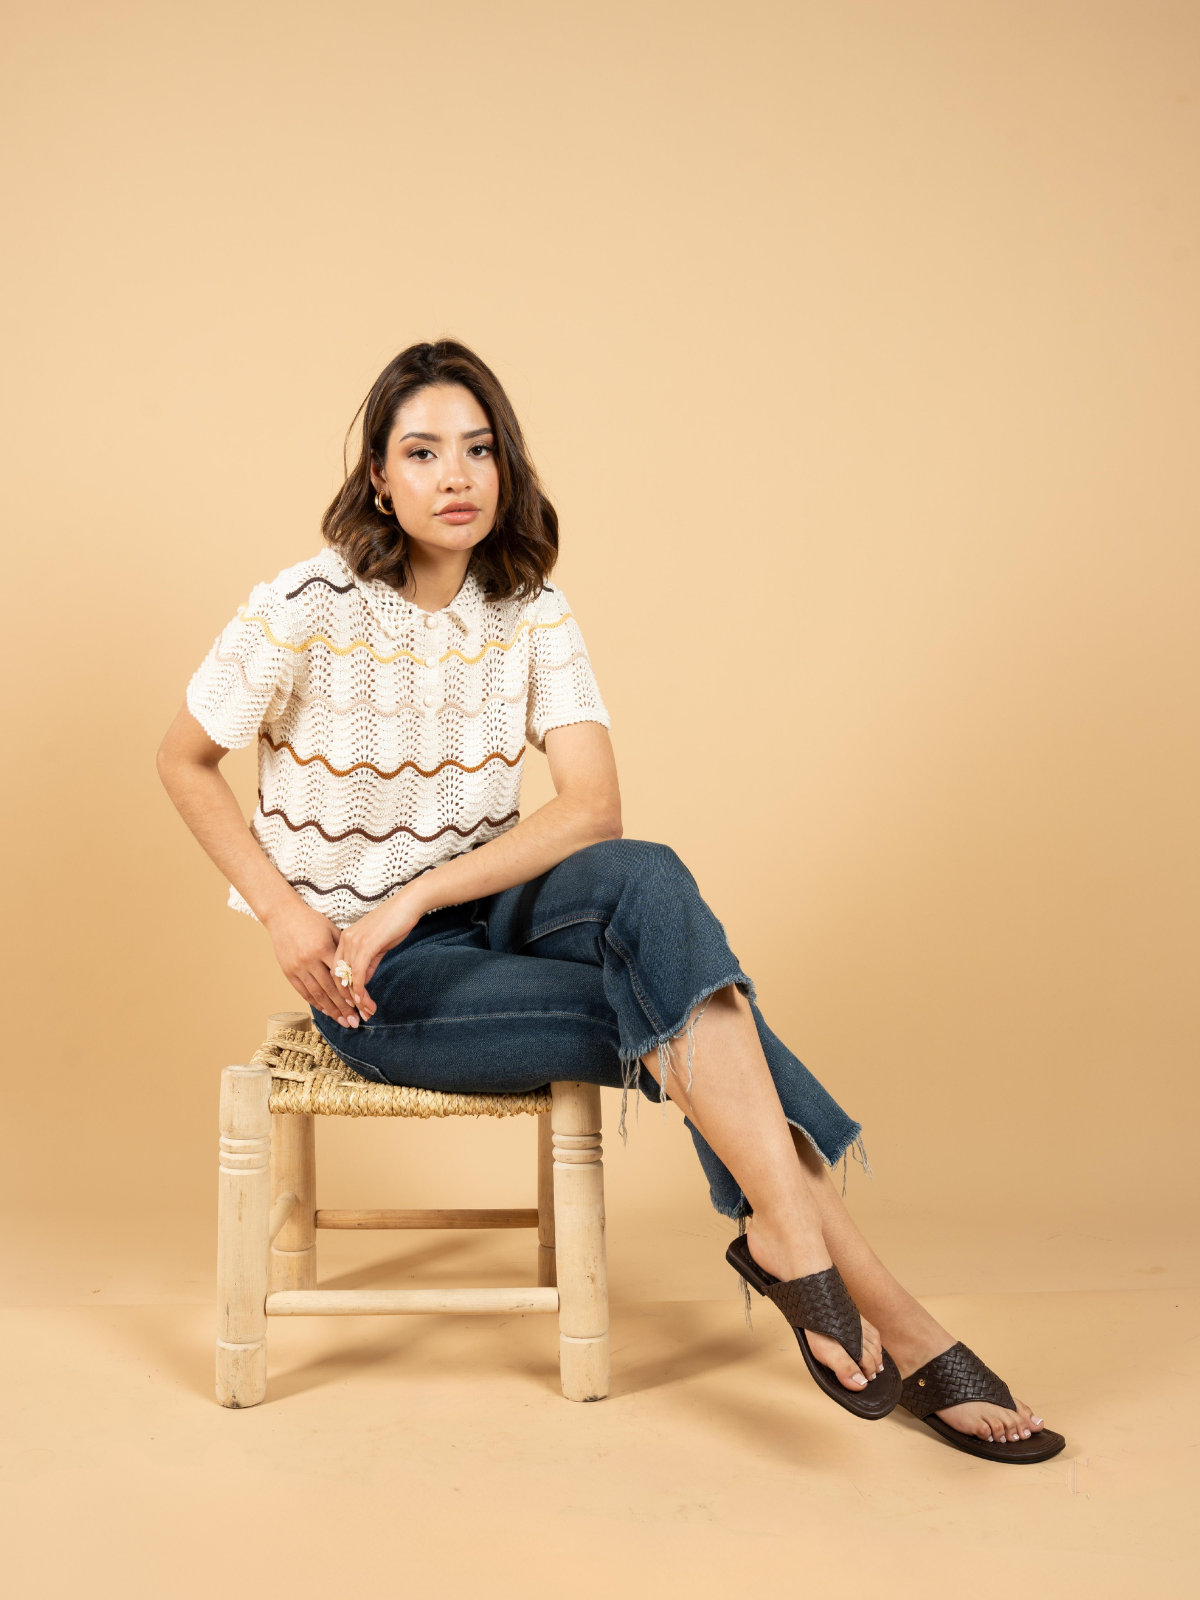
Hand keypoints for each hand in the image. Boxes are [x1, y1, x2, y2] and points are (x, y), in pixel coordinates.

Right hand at [264, 898, 359, 1026]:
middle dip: (343, 1008)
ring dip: (330, 1010)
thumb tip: (355, 967)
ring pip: (316, 994)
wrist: (282, 915)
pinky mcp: (288, 972)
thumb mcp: (331, 929)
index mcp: (323, 948)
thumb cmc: (311, 920)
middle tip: (354, 1022)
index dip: (350, 992)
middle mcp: (309, 961)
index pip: (340, 976)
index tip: (360, 1005)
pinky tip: (325, 1011)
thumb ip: (342, 949)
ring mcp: (297, 968)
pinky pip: (303, 992)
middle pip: (329, 990)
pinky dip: (315, 1003)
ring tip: (342, 1022)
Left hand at [332, 885, 424, 1021]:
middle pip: (338, 977)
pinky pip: (357, 973)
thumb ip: (368, 963)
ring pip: (347, 978)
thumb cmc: (395, 922)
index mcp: (346, 939)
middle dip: (346, 999)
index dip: (342, 990)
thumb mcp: (378, 946)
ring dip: (356, 999)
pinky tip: (364, 1001)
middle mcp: (345, 940)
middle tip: (357, 1015)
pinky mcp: (365, 945)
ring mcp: (354, 942)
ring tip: (366, 1012)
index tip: (351, 1006)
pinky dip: (359, 989)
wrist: (408, 904)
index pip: (337, 970)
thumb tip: (361, 982)